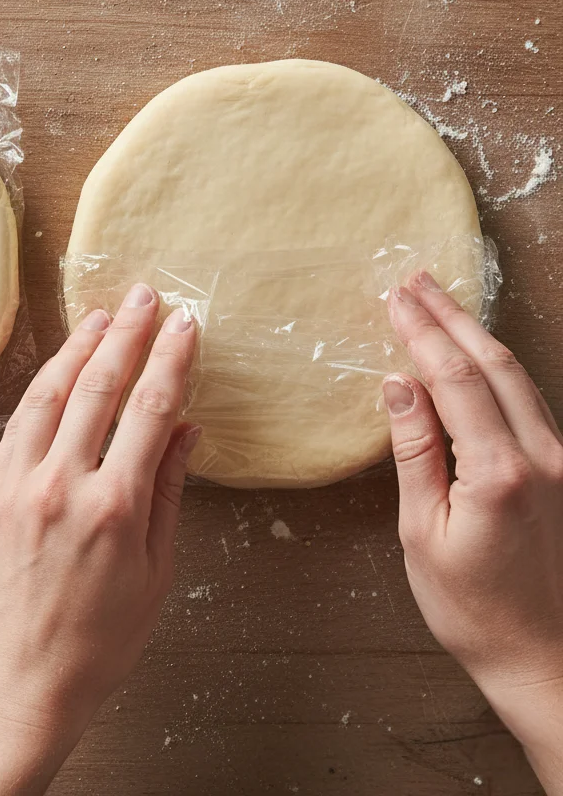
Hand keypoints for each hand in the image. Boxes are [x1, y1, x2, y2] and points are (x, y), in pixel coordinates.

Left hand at [0, 283, 199, 795]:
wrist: (22, 680)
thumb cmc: (101, 639)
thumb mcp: (156, 572)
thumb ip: (170, 492)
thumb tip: (186, 430)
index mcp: (115, 507)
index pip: (150, 411)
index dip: (170, 360)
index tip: (185, 323)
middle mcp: (64, 485)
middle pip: (99, 387)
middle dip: (126, 334)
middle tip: (145, 296)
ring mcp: (21, 484)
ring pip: (51, 393)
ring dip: (79, 348)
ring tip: (103, 315)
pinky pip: (19, 422)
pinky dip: (42, 385)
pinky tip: (59, 364)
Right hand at [384, 272, 562, 792]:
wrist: (547, 661)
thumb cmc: (476, 610)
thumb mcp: (426, 534)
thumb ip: (415, 453)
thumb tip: (397, 386)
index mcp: (501, 472)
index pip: (452, 378)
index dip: (421, 332)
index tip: (394, 297)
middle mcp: (543, 457)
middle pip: (493, 362)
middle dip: (450, 315)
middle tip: (416, 279)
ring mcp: (562, 463)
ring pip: (518, 376)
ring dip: (476, 334)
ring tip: (440, 303)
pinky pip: (530, 400)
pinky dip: (497, 366)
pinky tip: (475, 355)